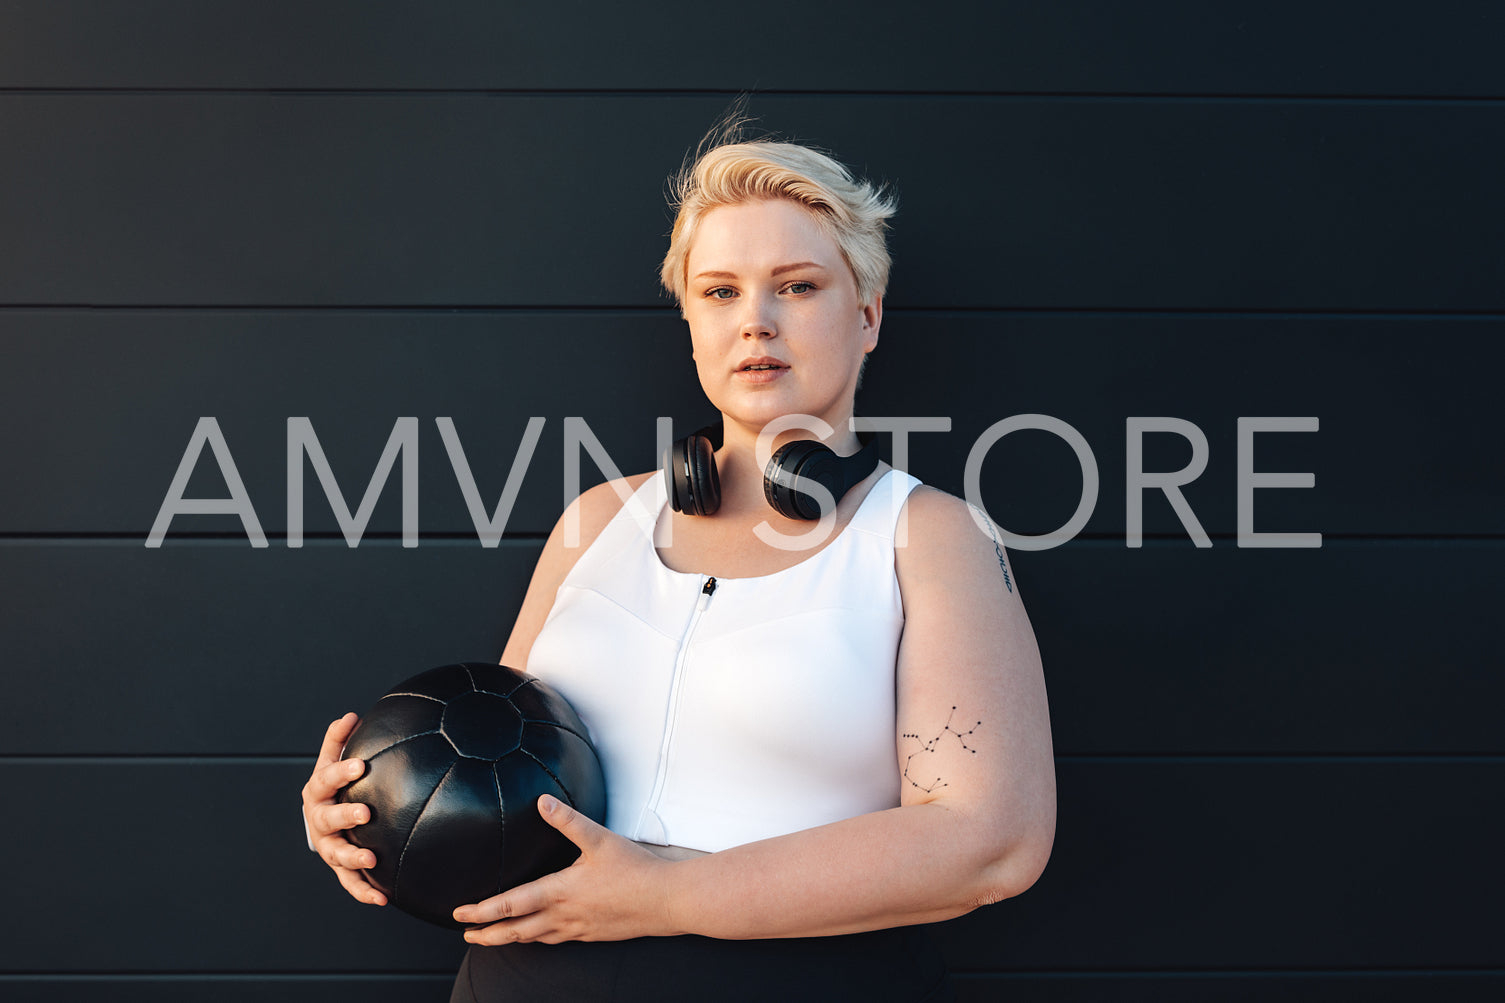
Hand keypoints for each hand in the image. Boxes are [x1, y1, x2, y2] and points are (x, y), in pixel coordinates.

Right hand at [300, 712, 386, 905]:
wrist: (324, 819)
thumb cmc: (334, 786)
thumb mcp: (332, 761)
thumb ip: (338, 740)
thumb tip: (351, 715)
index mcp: (317, 792)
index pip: (326, 779)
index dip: (341, 772)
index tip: (362, 765)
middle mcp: (319, 821)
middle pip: (327, 818)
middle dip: (345, 815)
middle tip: (365, 813)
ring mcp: (328, 846)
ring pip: (336, 854)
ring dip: (352, 856)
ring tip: (370, 858)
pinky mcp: (340, 868)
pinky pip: (350, 882)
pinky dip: (364, 891)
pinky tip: (383, 899)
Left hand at [453, 795, 677, 943]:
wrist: (666, 902)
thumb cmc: (635, 870)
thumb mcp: (599, 838)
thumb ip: (568, 819)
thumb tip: (542, 801)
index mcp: (559, 892)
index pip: (510, 905)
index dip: (482, 911)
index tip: (460, 915)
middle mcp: (564, 916)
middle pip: (516, 931)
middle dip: (488, 934)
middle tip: (467, 935)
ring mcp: (578, 929)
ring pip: (535, 939)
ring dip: (510, 939)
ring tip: (494, 938)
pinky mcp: (592, 934)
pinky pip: (557, 940)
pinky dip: (539, 940)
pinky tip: (540, 936)